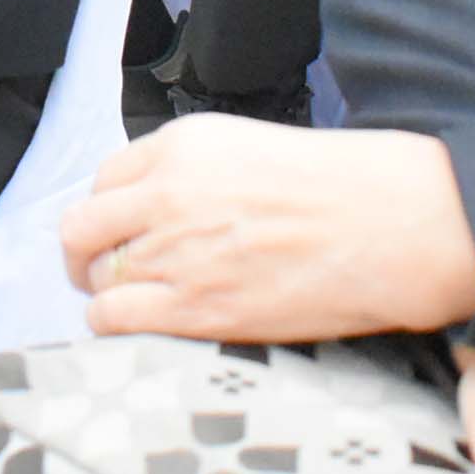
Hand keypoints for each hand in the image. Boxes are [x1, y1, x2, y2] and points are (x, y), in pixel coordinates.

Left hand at [60, 117, 474, 341]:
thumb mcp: (252, 147)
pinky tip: (137, 327)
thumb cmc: (343, 187)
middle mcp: (167, 194)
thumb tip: (161, 206)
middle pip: (82, 229)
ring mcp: (176, 253)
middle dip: (86, 253)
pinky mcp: (195, 308)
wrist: (392, 225)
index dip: (110, 212)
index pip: (105, 179)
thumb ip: (195, 172)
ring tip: (131, 303)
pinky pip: (114, 318)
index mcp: (182, 146)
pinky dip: (113, 325)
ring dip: (106, 291)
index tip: (119, 230)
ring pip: (94, 278)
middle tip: (102, 270)